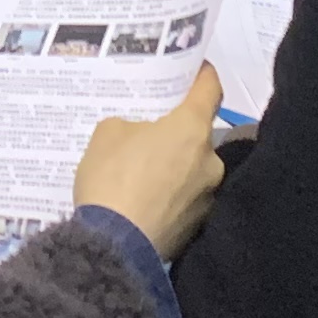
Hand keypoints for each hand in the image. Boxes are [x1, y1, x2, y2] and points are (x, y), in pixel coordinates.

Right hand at [76, 64, 226, 259]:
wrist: (114, 247)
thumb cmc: (112, 178)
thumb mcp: (107, 134)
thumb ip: (130, 125)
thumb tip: (140, 138)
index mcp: (191, 129)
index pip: (209, 90)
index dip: (203, 76)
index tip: (196, 70)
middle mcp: (210, 161)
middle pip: (197, 137)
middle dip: (176, 135)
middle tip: (148, 138)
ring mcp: (207, 197)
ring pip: (191, 172)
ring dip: (173, 170)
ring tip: (141, 179)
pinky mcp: (198, 228)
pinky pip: (184, 202)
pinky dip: (169, 199)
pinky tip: (144, 206)